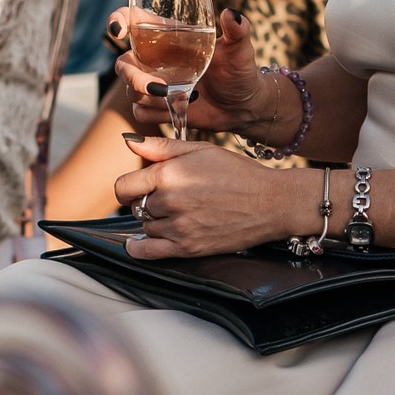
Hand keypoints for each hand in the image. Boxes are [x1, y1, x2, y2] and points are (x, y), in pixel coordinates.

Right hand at [105, 6, 284, 138]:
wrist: (242, 106)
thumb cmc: (240, 71)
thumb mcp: (240, 50)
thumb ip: (238, 30)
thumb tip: (232, 14)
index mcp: (167, 35)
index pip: (131, 19)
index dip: (118, 20)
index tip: (119, 29)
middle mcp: (153, 59)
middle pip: (123, 64)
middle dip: (133, 78)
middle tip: (160, 88)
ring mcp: (152, 84)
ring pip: (130, 91)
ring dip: (151, 98)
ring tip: (181, 97)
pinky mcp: (156, 108)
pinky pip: (141, 112)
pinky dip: (158, 114)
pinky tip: (182, 108)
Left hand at [114, 138, 315, 256]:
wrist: (270, 202)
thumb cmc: (238, 173)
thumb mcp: (201, 150)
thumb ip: (162, 147)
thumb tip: (129, 142)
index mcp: (170, 174)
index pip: (123, 186)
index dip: (129, 186)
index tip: (137, 188)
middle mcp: (170, 201)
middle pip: (137, 206)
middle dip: (149, 201)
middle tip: (171, 198)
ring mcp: (179, 227)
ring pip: (146, 226)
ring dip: (155, 221)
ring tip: (179, 213)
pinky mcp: (189, 248)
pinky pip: (148, 252)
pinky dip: (139, 248)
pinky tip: (140, 242)